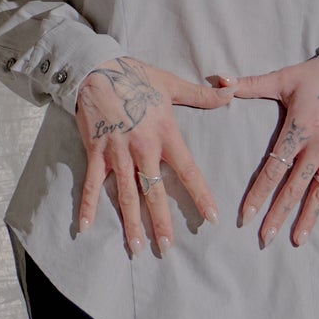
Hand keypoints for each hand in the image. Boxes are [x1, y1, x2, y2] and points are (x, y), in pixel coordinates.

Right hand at [74, 55, 231, 256]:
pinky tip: (85, 228)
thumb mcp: (172, 84)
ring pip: (126, 195)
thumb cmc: (136, 76)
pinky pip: (93, 184)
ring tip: (137, 248)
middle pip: (154, 192)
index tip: (212, 218)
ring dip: (131, 223)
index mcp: (165, 134)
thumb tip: (232, 91)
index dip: (200, 195)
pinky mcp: (96, 153)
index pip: (188, 171)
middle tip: (167, 248)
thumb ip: (203, 94)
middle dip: (161, 222)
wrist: (96, 69)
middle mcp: (142, 148)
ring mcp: (117, 153)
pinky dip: (88, 207)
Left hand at [226, 55, 318, 247]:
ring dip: (310, 217)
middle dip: (279, 214)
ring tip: (298, 240)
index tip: (246, 216)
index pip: (274, 168)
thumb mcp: (283, 78)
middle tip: (266, 239)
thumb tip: (219, 81)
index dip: (259, 193)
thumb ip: (250, 84)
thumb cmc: (317, 75)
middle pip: (295, 187)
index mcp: (298, 130)